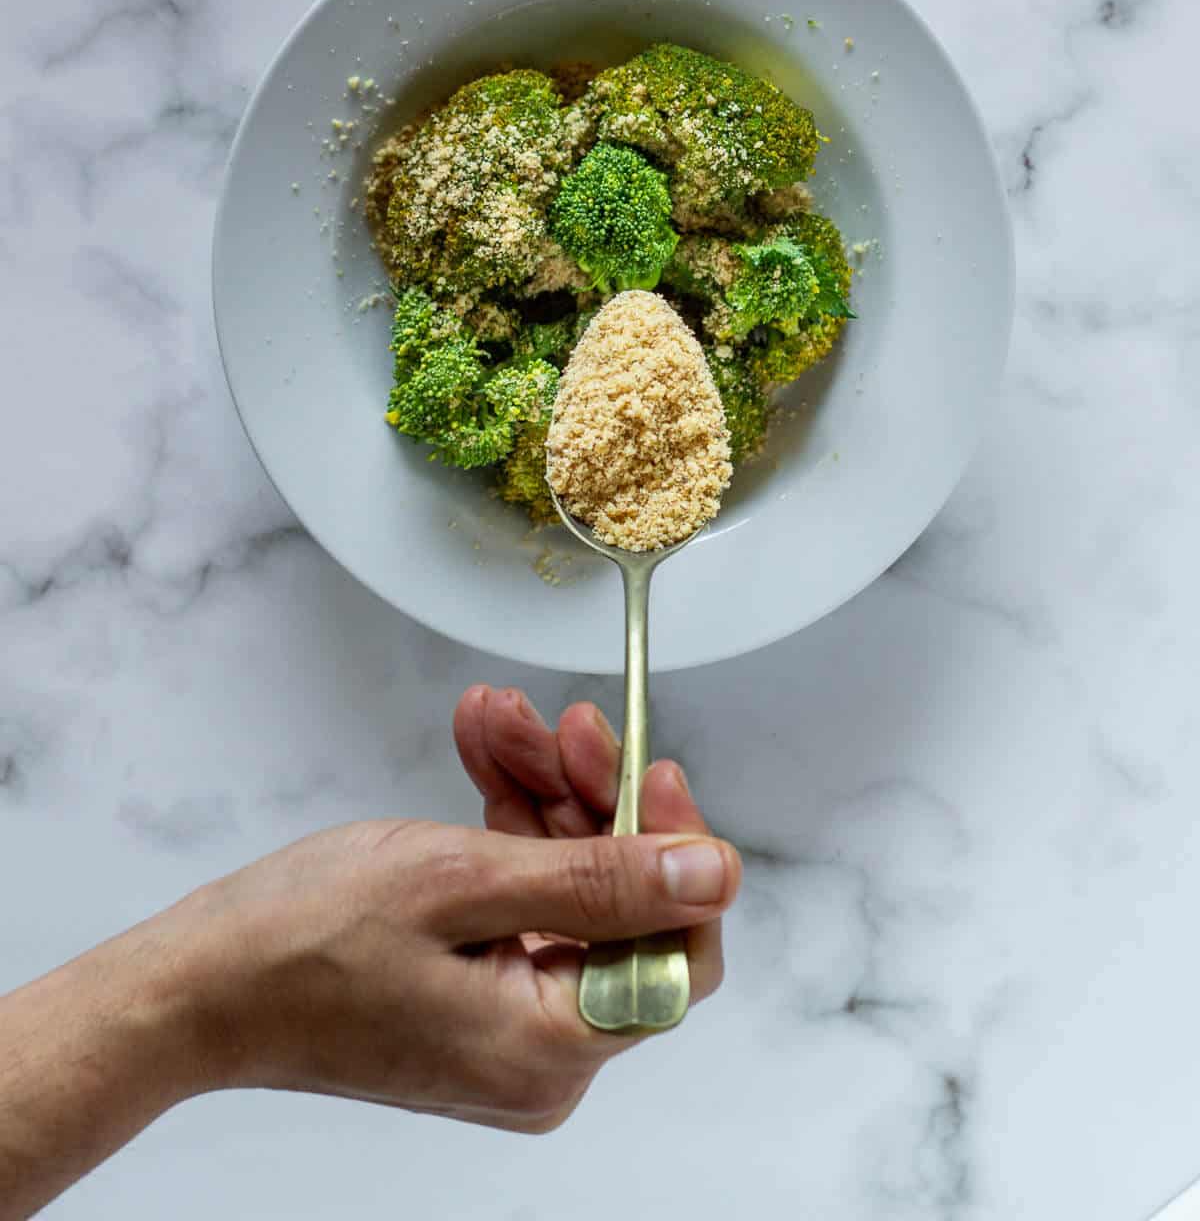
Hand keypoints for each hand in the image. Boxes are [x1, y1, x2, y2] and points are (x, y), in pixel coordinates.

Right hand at [162, 686, 739, 1132]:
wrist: (195, 987)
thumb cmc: (303, 941)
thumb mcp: (462, 882)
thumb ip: (600, 880)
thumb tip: (716, 875)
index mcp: (552, 1049)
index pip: (676, 950)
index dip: (672, 850)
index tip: (646, 767)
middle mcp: (541, 1055)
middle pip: (618, 906)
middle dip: (588, 797)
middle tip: (556, 721)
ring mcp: (505, 1027)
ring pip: (566, 888)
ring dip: (539, 794)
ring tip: (497, 719)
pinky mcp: (472, 996)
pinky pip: (519, 901)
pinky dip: (503, 827)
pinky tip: (482, 754)